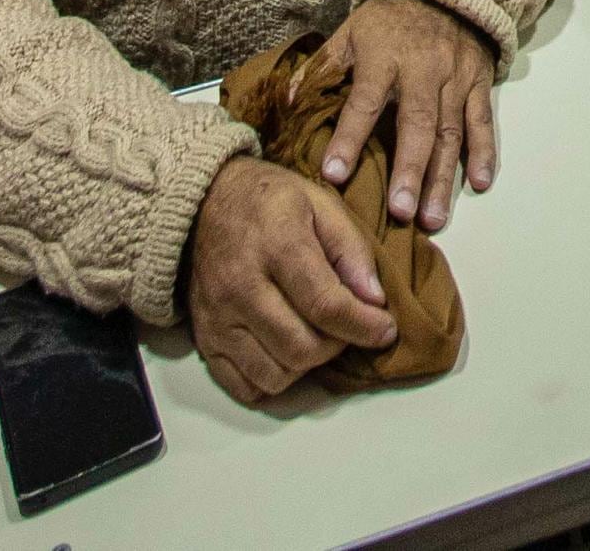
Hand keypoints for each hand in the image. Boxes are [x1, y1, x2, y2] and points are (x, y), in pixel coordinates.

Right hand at [185, 156, 395, 401]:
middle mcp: (241, 287)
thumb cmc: (270, 202)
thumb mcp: (320, 203)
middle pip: (301, 349)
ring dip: (306, 366)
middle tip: (345, 327)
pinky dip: (272, 380)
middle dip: (336, 346)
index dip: (363, 326)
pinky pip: (244, 386)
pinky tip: (283, 352)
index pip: (325, 306)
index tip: (386, 331)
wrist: (203, 205)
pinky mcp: (203, 339)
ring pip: (275, 376)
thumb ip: (352, 250)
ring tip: (314, 336)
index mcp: (276, 246)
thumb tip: (375, 301)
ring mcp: (217, 318)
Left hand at [316, 0, 497, 231]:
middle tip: (399, 212)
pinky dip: (484, 153)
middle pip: (417, 125)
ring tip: (431, 218)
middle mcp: (423, 69)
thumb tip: (290, 101)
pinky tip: (479, 184)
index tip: (333, 174)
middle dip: (408, 170)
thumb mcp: (350, 32)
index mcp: (384, 57)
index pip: (364, 101)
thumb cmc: (389, 19)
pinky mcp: (480, 83)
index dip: (349, 138)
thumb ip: (322, 68)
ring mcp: (455, 78)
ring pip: (451, 133)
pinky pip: (483, 122)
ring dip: (442, 178)